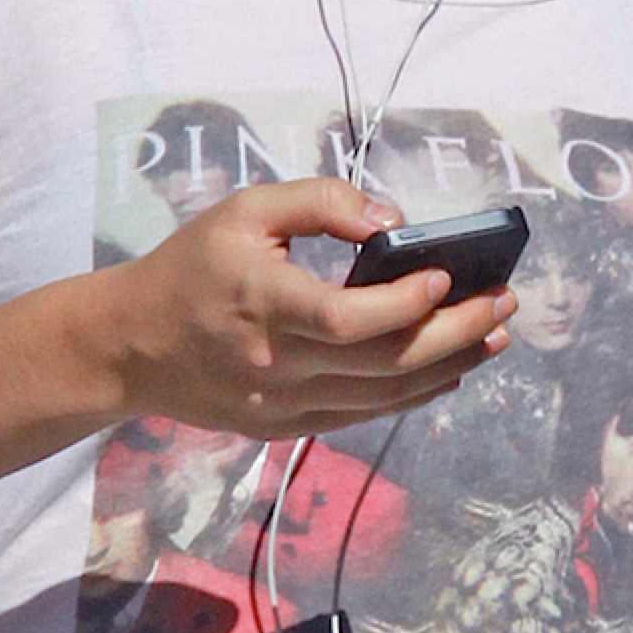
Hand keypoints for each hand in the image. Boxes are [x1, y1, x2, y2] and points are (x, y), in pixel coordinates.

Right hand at [90, 173, 511, 438]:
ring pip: (383, 398)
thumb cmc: (190, 268)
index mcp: (262, 304)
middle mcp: (276, 365)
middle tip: (503, 305)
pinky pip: (362, 415)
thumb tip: (393, 219)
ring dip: (447, 368)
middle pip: (384, 364)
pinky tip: (447, 369)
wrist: (129, 347)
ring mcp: (282, 405)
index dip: (406, 304)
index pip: (348, 318)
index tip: (448, 279)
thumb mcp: (243, 211)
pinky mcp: (284, 428)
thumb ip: (319, 204)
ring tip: (492, 336)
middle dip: (456, 335)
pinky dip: (411, 394)